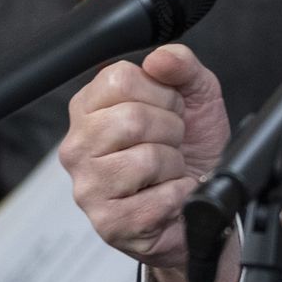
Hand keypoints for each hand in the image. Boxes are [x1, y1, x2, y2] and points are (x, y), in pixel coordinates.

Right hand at [58, 43, 228, 270]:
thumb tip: (160, 58)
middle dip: (170, 130)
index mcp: (91, 108)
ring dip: (174, 165)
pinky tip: (169, 195)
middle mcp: (78, 146)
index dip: (161, 93)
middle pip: (131, 119)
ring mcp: (88, 187)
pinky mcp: (108, 223)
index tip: (169, 110)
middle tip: (171, 143)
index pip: (119, 78)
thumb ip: (182, 66)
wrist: (203, 200)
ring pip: (145, 159)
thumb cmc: (191, 149)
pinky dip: (179, 195)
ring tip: (167, 170)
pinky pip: (158, 198)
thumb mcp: (196, 97)